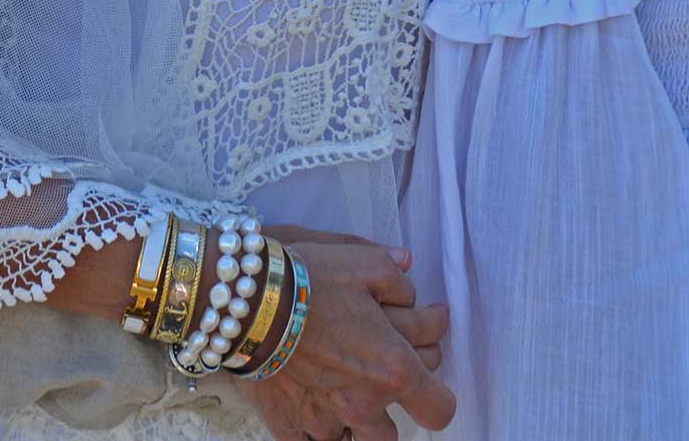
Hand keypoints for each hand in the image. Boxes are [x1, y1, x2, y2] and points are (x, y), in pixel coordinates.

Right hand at [230, 231, 454, 440]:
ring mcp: (325, 418)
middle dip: (395, 401)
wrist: (248, 299)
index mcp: (394, 369)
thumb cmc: (310, 279)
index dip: (439, 377)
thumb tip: (411, 287)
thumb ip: (399, 281)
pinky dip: (317, 430)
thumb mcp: (366, 264)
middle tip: (385, 364)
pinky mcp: (289, 423)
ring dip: (359, 422)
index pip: (440, 405)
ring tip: (350, 395)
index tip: (426, 336)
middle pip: (398, 431)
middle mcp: (364, 403)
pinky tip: (316, 411)